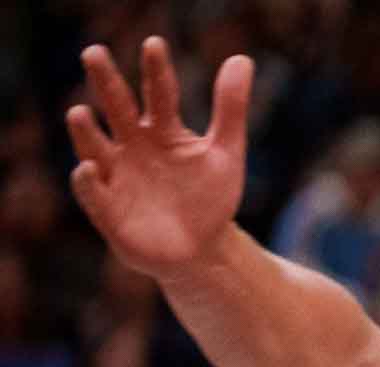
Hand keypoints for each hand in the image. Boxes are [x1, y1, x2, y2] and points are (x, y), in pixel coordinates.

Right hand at [66, 36, 253, 278]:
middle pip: (116, 109)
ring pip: (95, 147)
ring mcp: (117, 175)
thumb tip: (242, 58)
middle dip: (106, 83)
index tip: (155, 45)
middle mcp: (133, 145)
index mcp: (161, 129)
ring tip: (80, 111)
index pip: (158, 93)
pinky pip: (94, 194)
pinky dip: (89, 182)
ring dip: (85, 131)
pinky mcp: (109, 210)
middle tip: (94, 52)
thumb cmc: (210, 198)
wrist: (203, 249)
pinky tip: (90, 168)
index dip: (157, 71)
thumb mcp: (227, 153)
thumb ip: (230, 109)